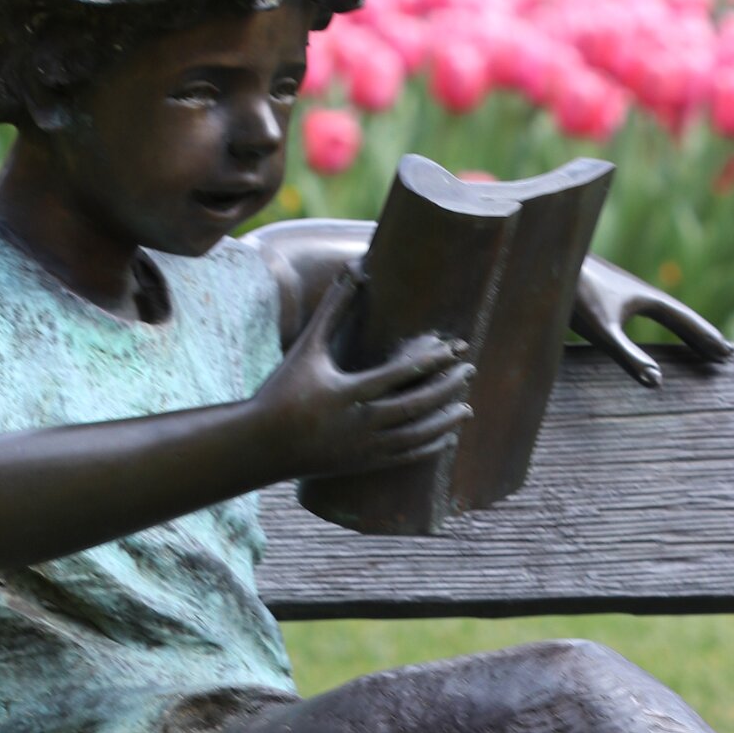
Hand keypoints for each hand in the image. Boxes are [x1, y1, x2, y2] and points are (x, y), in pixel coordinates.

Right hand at [249, 268, 474, 480]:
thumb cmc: (283, 389)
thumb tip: (354, 267)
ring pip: (414, 436)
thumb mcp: (307, 347)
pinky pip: (404, 457)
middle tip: (469, 371)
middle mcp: (358, 423)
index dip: (427, 363)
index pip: (396, 376)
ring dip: (443, 421)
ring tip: (467, 407)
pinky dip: (429, 447)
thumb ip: (335, 308)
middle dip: (445, 389)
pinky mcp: (363, 464)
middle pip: (414, 406)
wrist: (263, 445)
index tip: (451, 350)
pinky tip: (447, 436)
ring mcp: (362, 448)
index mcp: (345, 393)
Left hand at [570, 254, 731, 388]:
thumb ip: (630, 357)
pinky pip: (647, 311)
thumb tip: (658, 382)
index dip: (705, 339)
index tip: (727, 353)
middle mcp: (641, 292)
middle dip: (701, 335)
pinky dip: (661, 322)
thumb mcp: (603, 332)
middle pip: (680, 317)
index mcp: (648, 299)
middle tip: (723, 352)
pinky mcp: (611, 292)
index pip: (686, 322)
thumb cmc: (575, 295)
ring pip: (665, 312)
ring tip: (696, 342)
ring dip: (684, 328)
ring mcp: (626, 291)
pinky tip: (655, 323)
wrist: (550, 260)